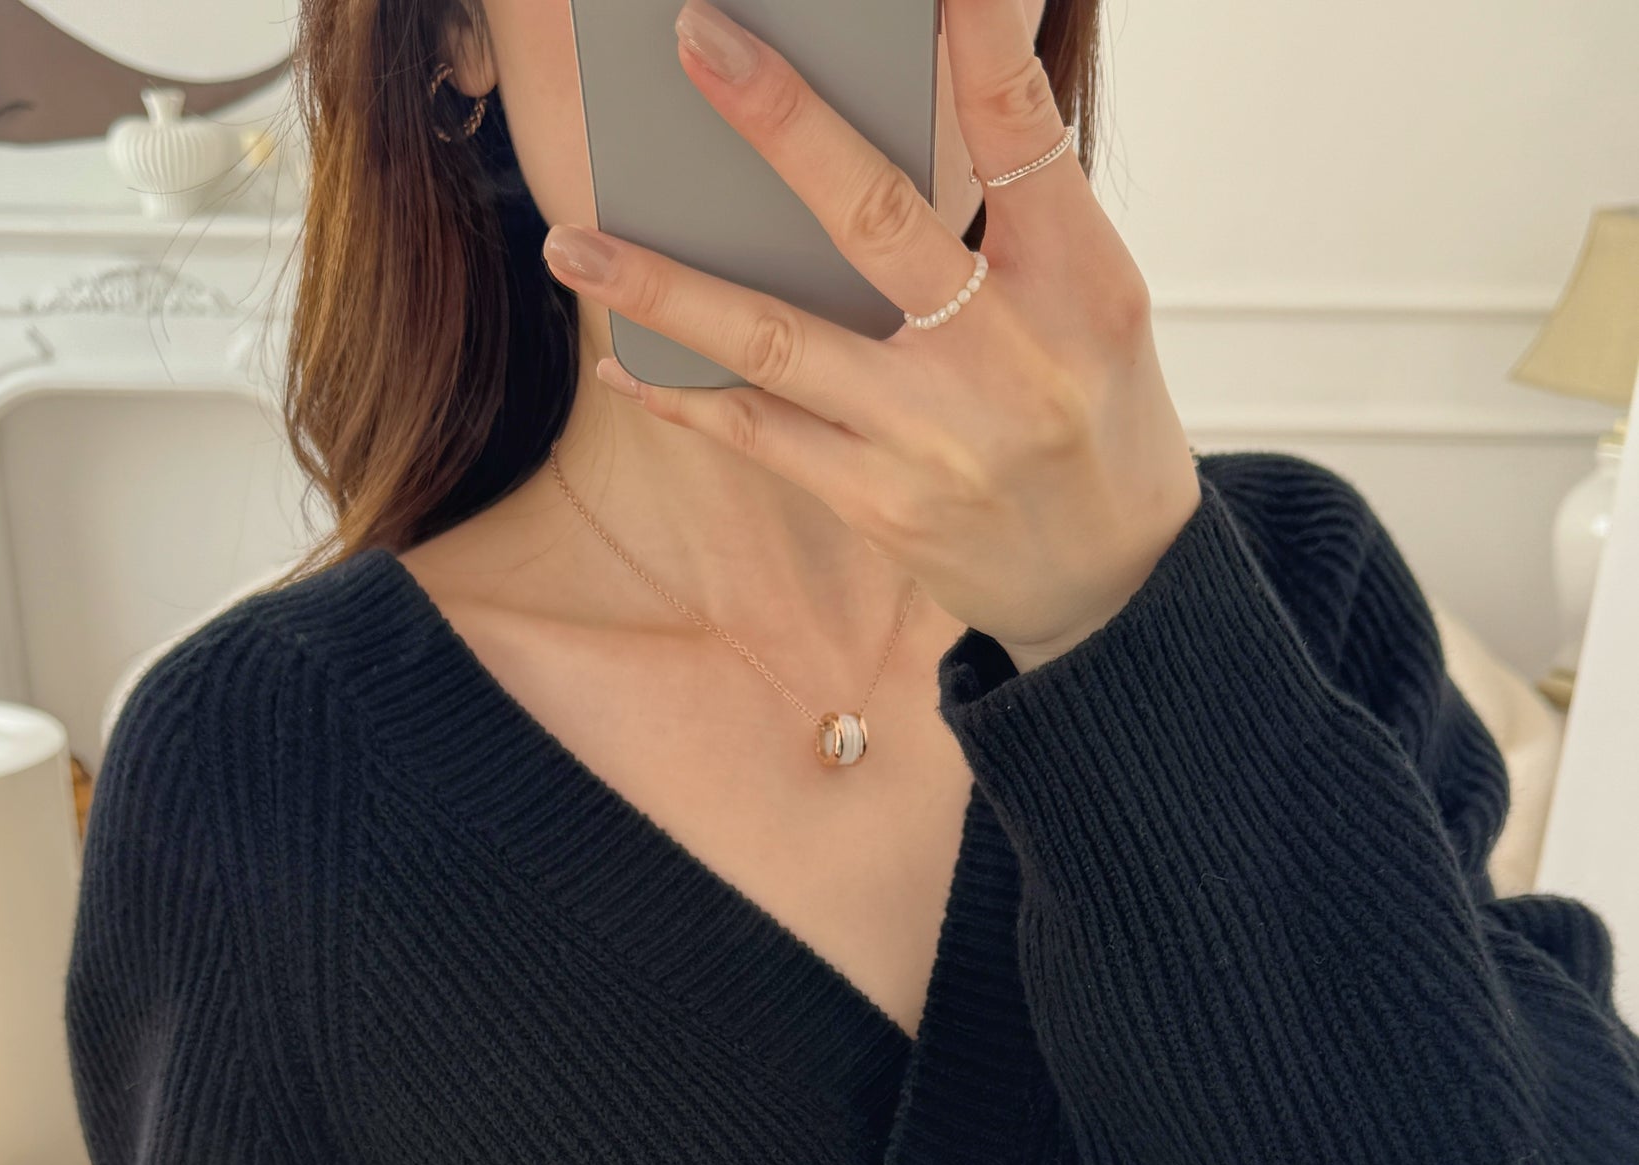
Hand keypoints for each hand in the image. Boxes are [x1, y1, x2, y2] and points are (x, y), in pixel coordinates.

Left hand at [541, 0, 1200, 670]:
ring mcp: (934, 436)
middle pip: (875, 218)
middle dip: (780, 122)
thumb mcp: (1092, 298)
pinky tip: (620, 363)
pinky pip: (762, 437)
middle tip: (696, 40)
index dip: (980, 38)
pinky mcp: (882, 505)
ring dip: (668, 288)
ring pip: (780, 342)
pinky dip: (686, 398)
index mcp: (1080, 280)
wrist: (1113, 584)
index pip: (1022, 134)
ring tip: (578, 240)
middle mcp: (1006, 355)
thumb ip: (1016, 208)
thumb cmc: (1092, 414)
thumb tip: (906, 105)